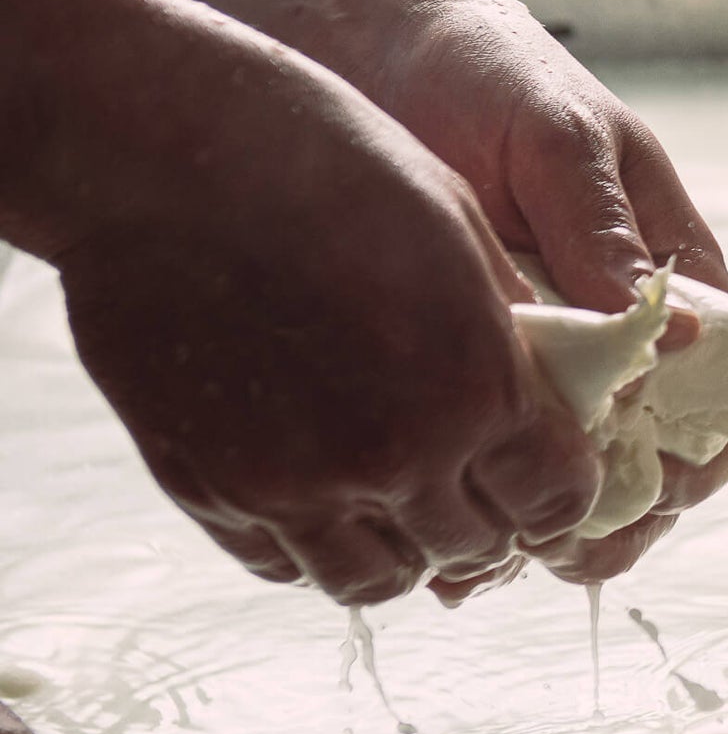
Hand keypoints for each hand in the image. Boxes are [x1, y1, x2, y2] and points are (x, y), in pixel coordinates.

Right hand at [46, 0, 597, 605]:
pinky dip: (313, 546)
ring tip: (395, 499)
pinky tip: (318, 492)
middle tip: (475, 484)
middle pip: (476, 548)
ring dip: (402, 549)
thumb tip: (559, 399)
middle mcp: (397, 456)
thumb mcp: (464, 234)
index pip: (558, 501)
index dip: (561, 490)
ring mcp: (296, 485)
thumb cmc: (330, 165)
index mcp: (479, 389)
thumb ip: (517, 339)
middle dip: (490, 521)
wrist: (161, 151)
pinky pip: (283, 566)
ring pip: (379, 582)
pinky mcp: (211, 491)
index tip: (545, 469)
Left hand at [366, 0, 727, 587]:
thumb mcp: (561, 146)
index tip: (647, 493)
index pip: (727, 396)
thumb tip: (678, 345)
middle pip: (651, 461)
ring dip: (542, 533)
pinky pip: (492, 460)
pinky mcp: (473, 374)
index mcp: (675, 282)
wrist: (375, 46)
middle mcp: (620, 336)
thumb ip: (608, 241)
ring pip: (571, 477)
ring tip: (486, 564)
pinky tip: (441, 555)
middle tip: (557, 549)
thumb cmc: (494, 76)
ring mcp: (547, 361)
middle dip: (616, 522)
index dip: (700, 462)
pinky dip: (476, 513)